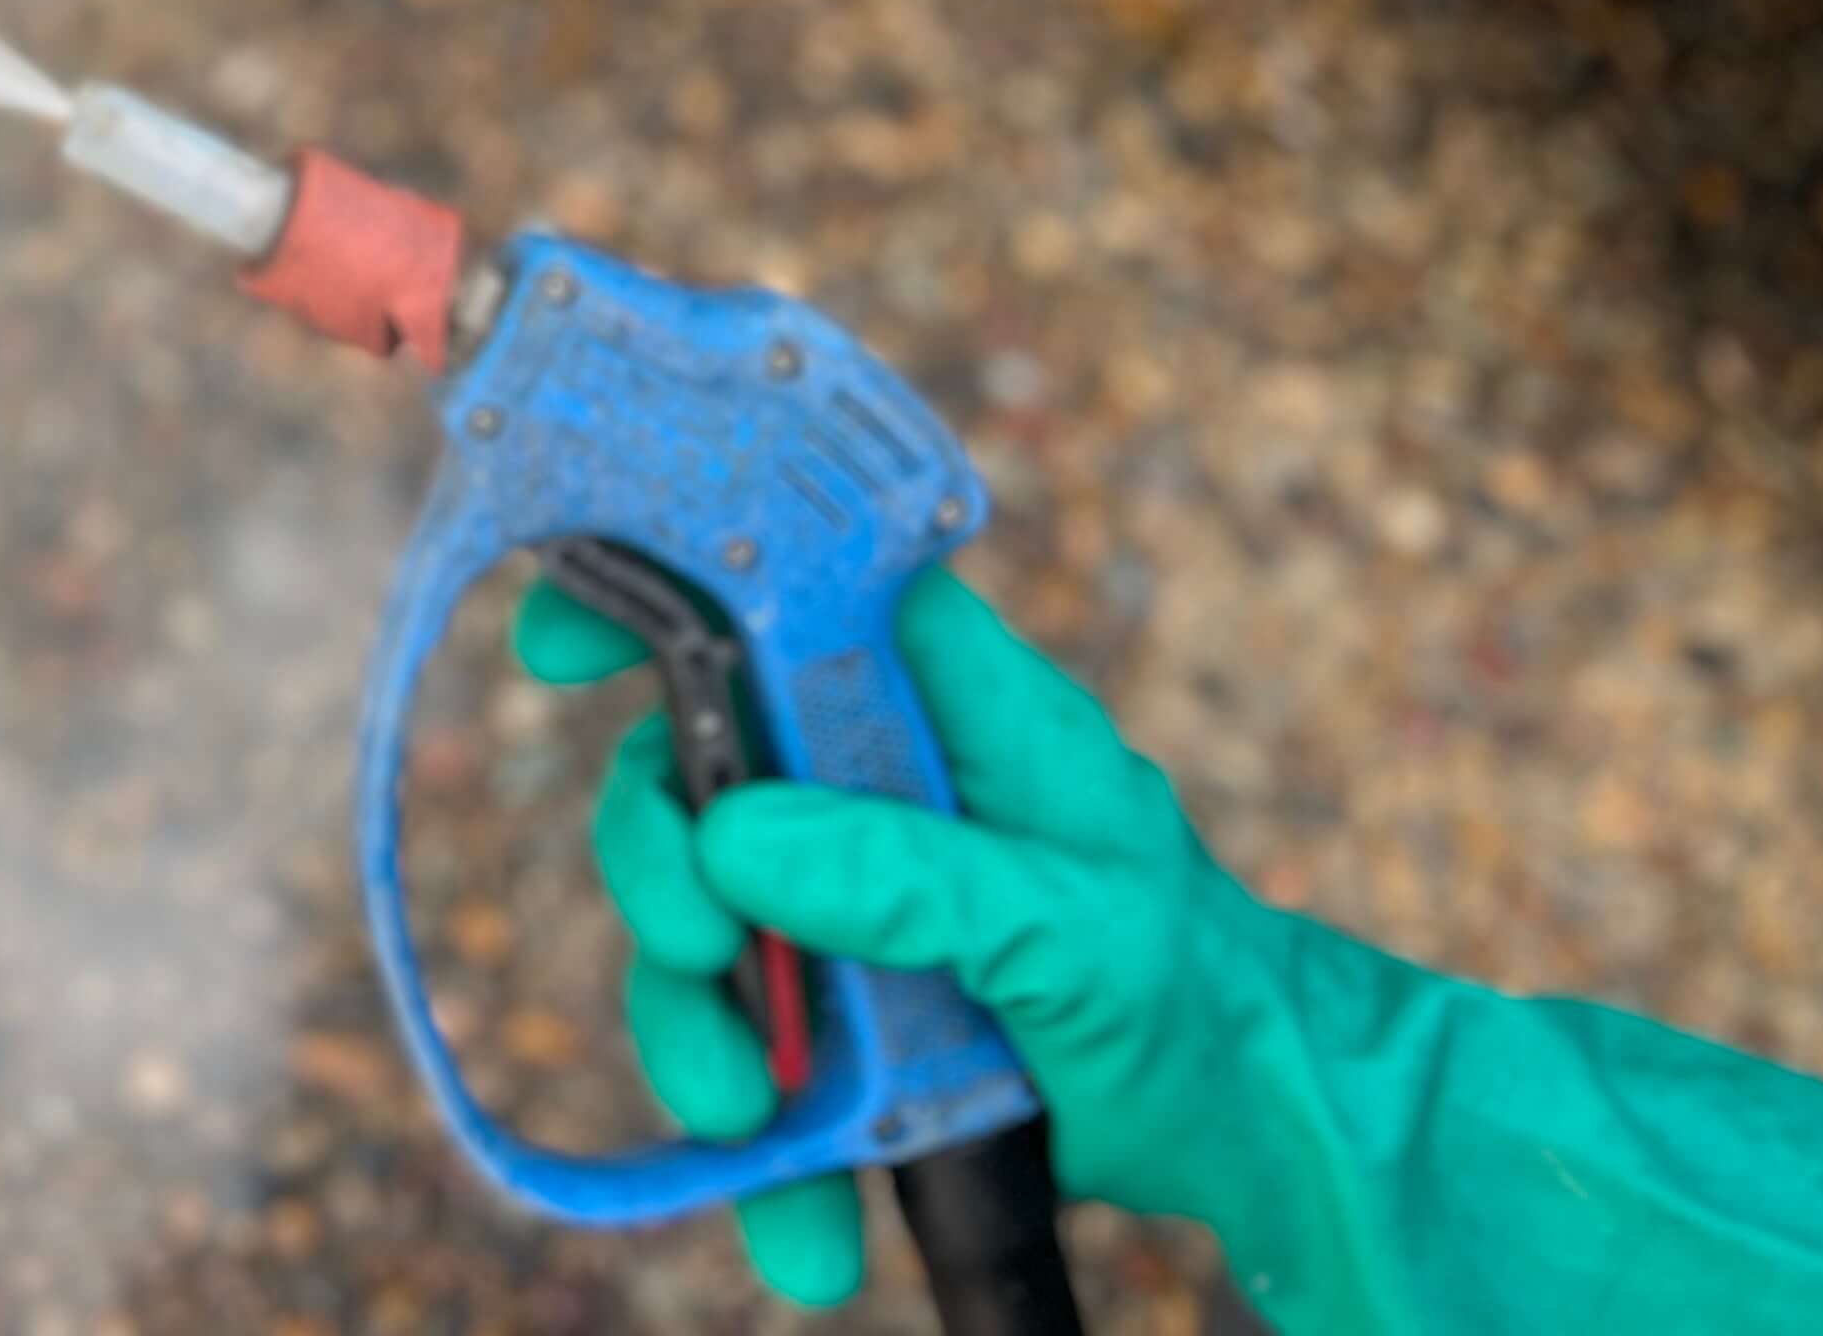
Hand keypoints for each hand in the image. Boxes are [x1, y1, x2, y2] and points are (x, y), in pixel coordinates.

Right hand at [522, 562, 1822, 1335]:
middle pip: (693, 769)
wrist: (1261, 1129)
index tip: (561, 642)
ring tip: (749, 1131)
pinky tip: (803, 1240)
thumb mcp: (1071, 925)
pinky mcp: (849, 1003)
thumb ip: (911, 875)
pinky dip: (763, 1150)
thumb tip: (733, 839)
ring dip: (697, 1030)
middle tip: (696, 953)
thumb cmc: (1195, 982)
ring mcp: (851, 891)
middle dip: (661, 869)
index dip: (658, 583)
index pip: (775, 585)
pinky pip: (754, 1048)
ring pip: (700, 922)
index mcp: (940, 698)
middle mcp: (873, 773)